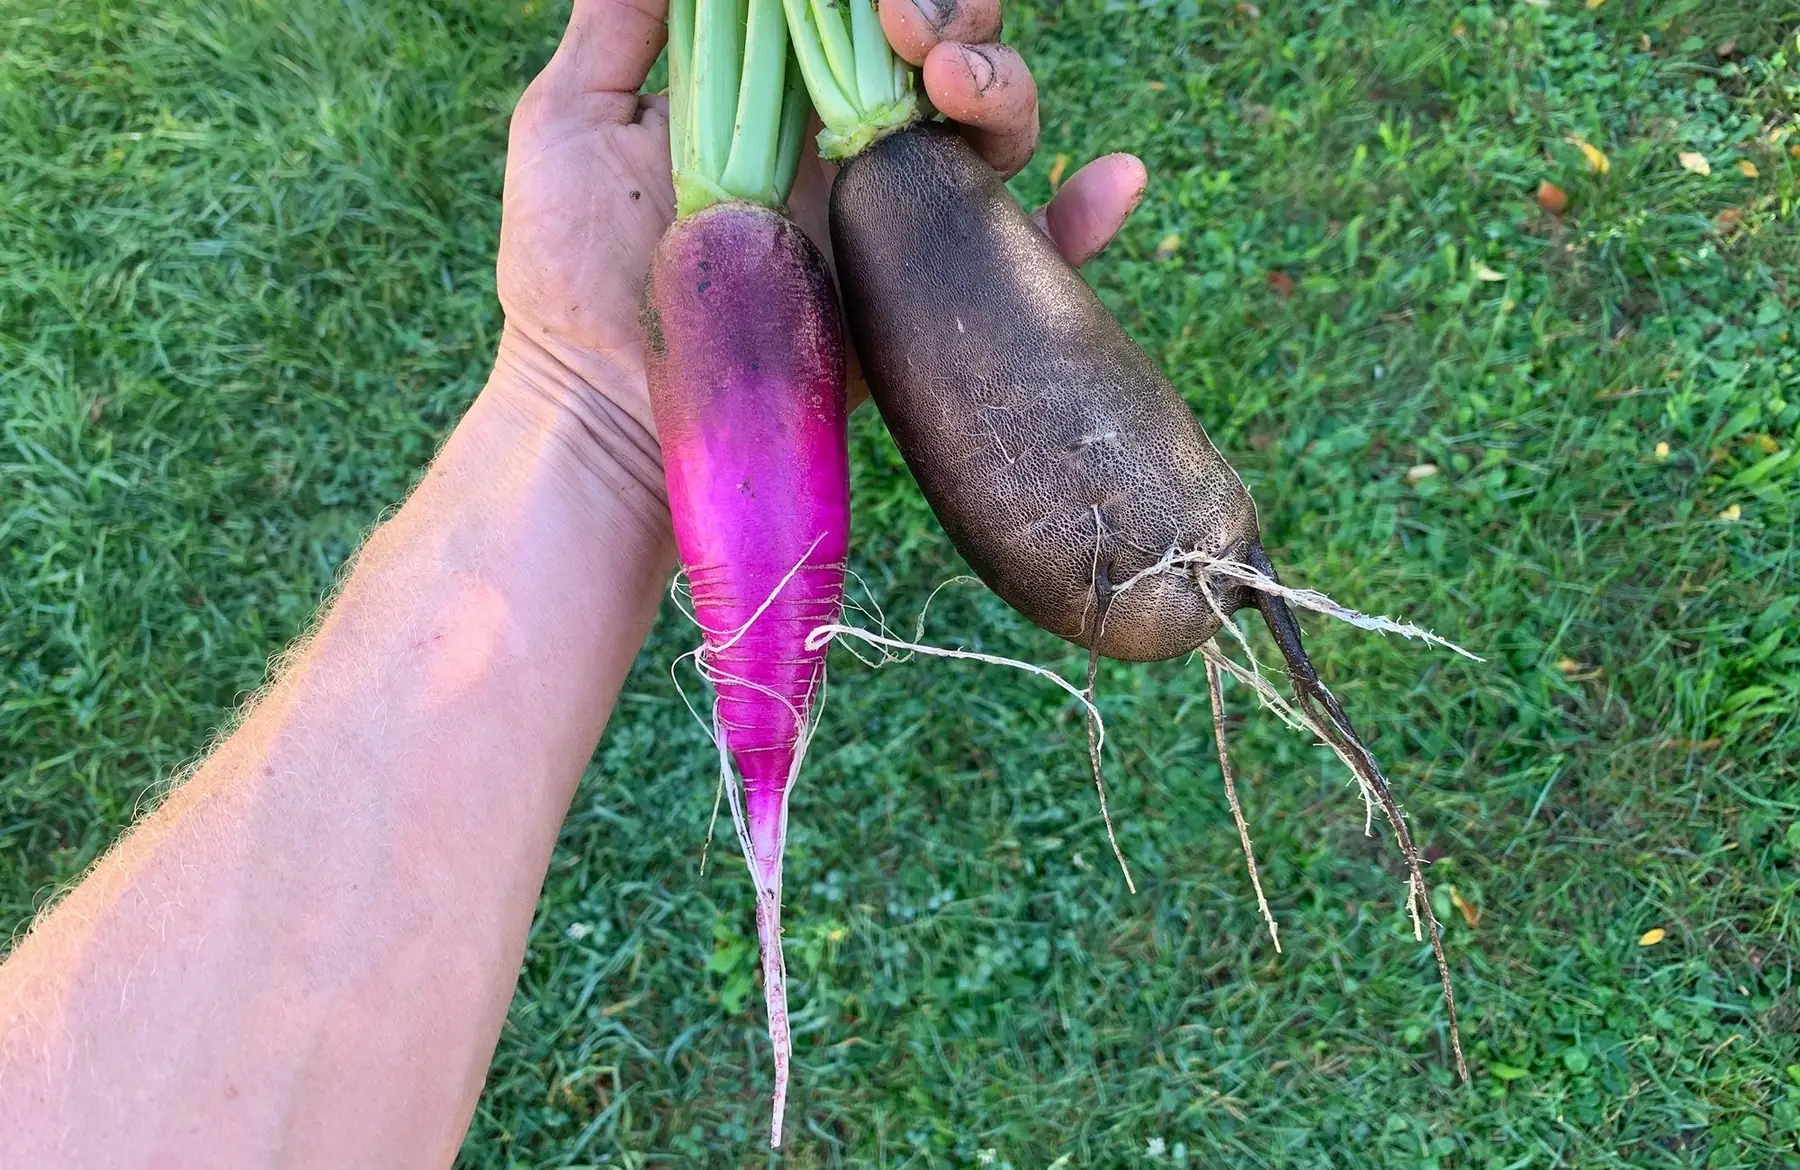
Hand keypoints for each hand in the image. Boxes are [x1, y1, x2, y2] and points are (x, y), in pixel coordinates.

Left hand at [490, 0, 1147, 439]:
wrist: (597, 409)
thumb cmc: (567, 269)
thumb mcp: (569, 121)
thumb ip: (622, 21)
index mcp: (781, 95)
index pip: (860, 16)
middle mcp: (850, 148)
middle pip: (946, 54)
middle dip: (954, 15)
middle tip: (911, 28)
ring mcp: (892, 223)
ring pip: (994, 130)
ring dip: (1004, 82)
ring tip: (956, 81)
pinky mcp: (919, 303)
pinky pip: (1027, 257)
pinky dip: (1084, 221)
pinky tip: (1118, 181)